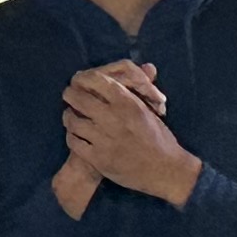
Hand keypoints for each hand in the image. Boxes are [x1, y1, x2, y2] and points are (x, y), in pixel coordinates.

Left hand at [63, 63, 198, 205]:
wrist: (166, 171)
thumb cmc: (160, 138)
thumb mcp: (152, 110)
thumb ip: (142, 89)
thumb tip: (147, 66)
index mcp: (128, 104)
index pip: (95, 81)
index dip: (83, 79)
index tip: (80, 81)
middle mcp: (113, 119)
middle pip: (76, 98)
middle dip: (71, 95)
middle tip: (71, 98)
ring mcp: (104, 140)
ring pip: (72, 120)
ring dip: (70, 117)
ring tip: (74, 118)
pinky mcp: (98, 159)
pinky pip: (73, 141)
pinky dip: (72, 137)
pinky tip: (78, 136)